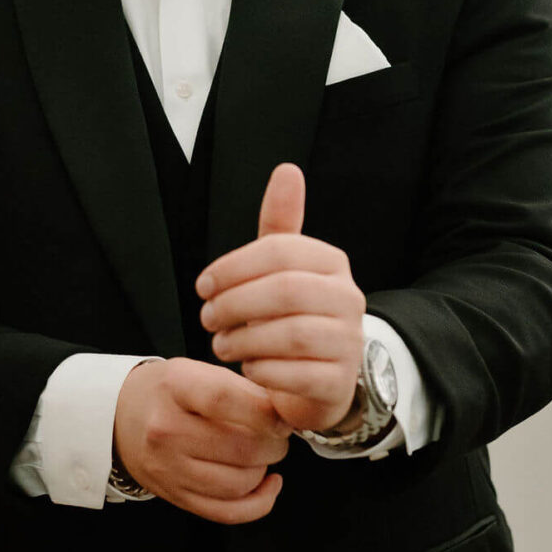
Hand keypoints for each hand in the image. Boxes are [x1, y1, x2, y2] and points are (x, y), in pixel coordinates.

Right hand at [113, 358, 288, 524]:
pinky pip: (227, 512)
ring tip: (264, 454)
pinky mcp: (175, 496)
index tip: (284, 418)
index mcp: (174, 388)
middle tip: (278, 435)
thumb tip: (288, 415)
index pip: (225, 400)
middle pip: (241, 448)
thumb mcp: (198, 371)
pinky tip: (267, 483)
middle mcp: (166, 430)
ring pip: (239, 483)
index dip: (265, 413)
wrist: (120, 417)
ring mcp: (168, 468)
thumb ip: (242, 389)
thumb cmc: (169, 392)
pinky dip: (259, 502)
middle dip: (275, 444)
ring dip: (265, 470)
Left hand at [195, 164, 364, 434]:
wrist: (323, 374)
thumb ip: (281, 223)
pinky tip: (248, 367)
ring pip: (291, 334)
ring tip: (220, 344)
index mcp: (332, 263)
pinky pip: (297, 375)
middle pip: (285, 290)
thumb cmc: (292, 313)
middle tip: (206, 317)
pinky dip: (263, 370)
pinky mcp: (340, 381)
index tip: (202, 286)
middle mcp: (349, 298)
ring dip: (243, 339)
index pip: (280, 250)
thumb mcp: (284, 267)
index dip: (232, 267)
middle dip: (234, 304)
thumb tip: (287, 170)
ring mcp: (349, 341)